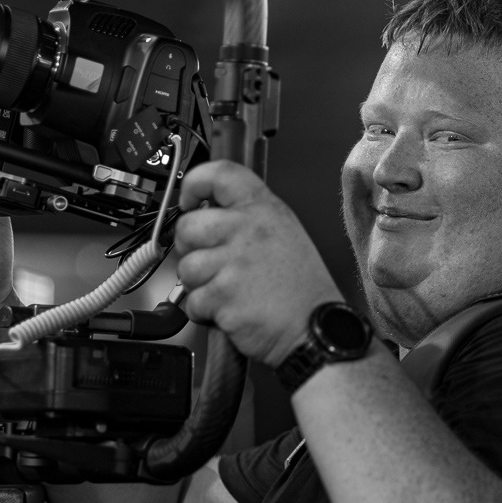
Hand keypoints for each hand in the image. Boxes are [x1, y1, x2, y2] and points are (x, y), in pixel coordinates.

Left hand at [173, 160, 341, 367]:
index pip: (219, 174)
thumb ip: (248, 217)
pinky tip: (229, 309)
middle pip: (188, 226)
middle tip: (209, 261)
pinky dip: (204, 311)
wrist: (315, 328)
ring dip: (198, 285)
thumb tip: (207, 213)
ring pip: (186, 267)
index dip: (194, 184)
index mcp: (263, 209)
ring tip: (227, 290)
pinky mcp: (224, 294)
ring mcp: (234, 261)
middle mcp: (248, 229)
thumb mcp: (284, 232)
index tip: (189, 201)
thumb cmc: (301, 288)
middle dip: (189, 248)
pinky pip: (192, 301)